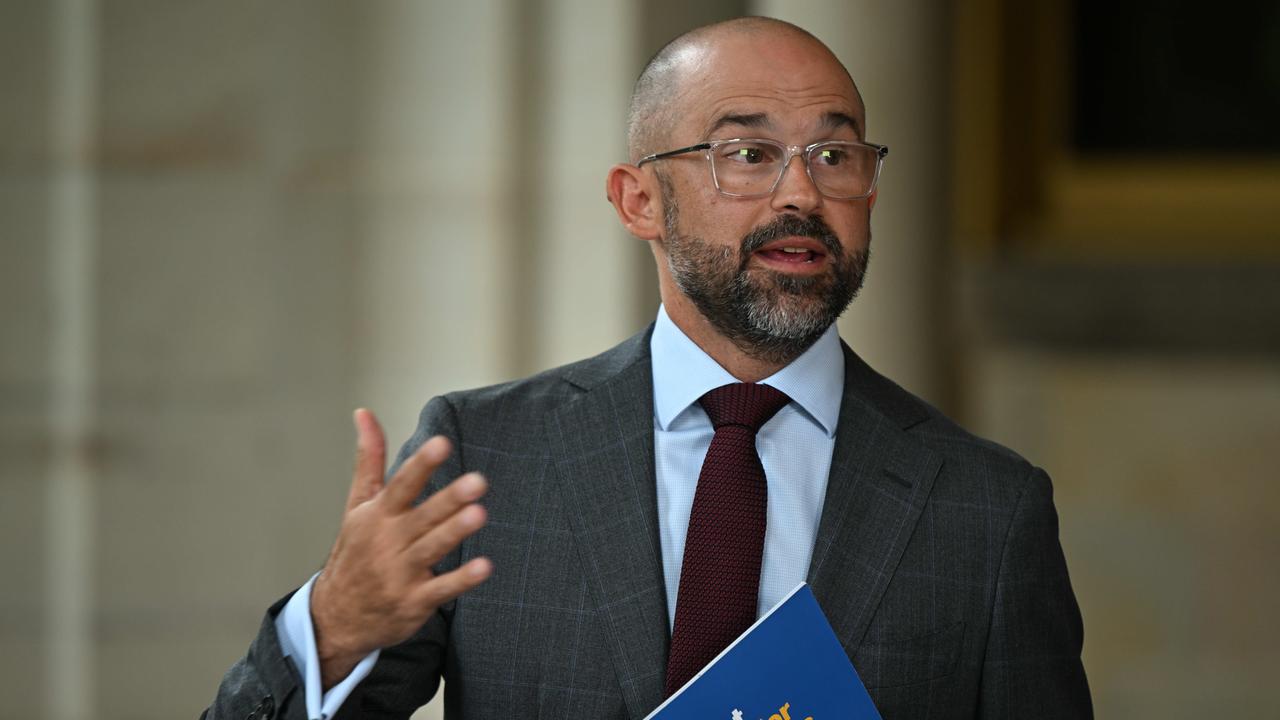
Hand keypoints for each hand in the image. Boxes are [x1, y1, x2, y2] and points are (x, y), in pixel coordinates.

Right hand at [310, 409, 491, 688]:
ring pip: (432, 548)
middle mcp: (388, 542)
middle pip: (423, 516)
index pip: (401, 485)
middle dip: (449, 499)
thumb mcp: (357, 505)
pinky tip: (485, 566)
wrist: (335, 617)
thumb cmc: (356, 552)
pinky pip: (441, 589)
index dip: (421, 465)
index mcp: (378, 515)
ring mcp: (400, 573)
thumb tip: (364, 412)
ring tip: (480, 513)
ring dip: (455, 531)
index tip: (441, 443)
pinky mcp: (414, 601)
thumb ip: (369, 459)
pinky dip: (461, 579)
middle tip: (478, 481)